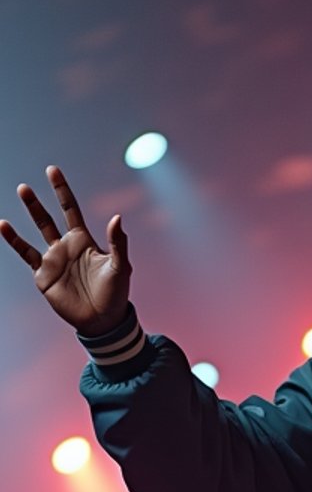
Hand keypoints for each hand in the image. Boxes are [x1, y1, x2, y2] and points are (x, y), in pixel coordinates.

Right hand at [0, 166, 130, 334]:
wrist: (103, 321)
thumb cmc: (115, 294)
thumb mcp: (120, 266)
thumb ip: (117, 242)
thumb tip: (118, 217)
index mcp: (84, 240)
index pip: (70, 209)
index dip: (61, 190)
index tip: (51, 170)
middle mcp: (66, 246)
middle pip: (48, 218)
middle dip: (36, 203)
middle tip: (24, 187)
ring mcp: (53, 260)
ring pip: (37, 231)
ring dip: (28, 214)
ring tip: (17, 197)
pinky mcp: (44, 275)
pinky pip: (26, 253)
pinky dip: (14, 240)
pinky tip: (3, 225)